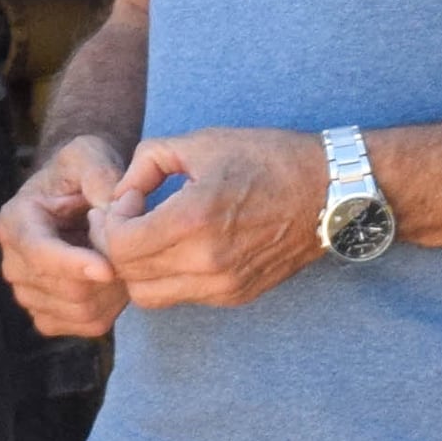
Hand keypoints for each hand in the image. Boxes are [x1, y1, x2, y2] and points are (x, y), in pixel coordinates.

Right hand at [0, 137, 135, 337]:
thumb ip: (101, 175)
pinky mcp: (48, 314)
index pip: (38, 253)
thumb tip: (112, 211)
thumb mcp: (89, 155)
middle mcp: (13, 262)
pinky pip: (86, 325)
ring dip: (112, 291)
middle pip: (64, 288)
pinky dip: (110, 308)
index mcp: (14, 221)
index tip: (109, 269)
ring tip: (122, 259)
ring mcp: (28, 292)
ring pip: (79, 310)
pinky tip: (114, 282)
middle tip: (128, 245)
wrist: (79, 194)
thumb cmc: (83, 170)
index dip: (73, 264)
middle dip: (106, 272)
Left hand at [92, 127, 330, 311]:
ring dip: (140, 269)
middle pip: (129, 277)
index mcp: (194, 219)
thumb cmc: (267, 159)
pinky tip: (181, 247)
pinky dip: (169, 277)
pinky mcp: (237, 295)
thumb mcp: (201, 143)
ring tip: (152, 236)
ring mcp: (224, 284)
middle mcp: (207, 261)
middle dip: (117, 248)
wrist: (330, 192)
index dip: (111, 223)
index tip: (130, 200)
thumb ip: (147, 162)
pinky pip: (182, 297)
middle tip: (129, 220)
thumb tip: (120, 192)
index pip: (120, 246)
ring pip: (151, 296)